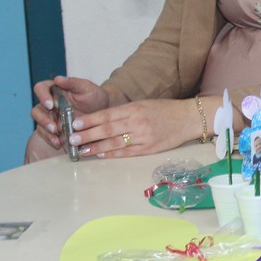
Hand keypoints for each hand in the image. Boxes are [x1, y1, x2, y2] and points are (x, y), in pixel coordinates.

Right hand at [30, 75, 109, 149]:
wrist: (103, 115)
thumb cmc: (94, 97)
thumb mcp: (87, 88)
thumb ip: (73, 83)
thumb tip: (57, 78)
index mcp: (55, 90)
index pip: (40, 88)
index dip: (42, 96)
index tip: (51, 105)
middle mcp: (49, 104)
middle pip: (37, 110)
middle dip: (43, 119)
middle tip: (54, 126)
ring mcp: (50, 118)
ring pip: (39, 124)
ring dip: (46, 131)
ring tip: (57, 136)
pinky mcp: (54, 131)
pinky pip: (47, 136)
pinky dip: (51, 140)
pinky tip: (59, 143)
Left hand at [67, 98, 201, 158]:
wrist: (188, 118)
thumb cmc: (165, 110)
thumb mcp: (143, 104)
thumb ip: (124, 112)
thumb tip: (101, 120)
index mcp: (134, 108)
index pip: (107, 114)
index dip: (90, 120)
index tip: (75, 124)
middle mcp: (137, 122)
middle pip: (107, 129)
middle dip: (88, 135)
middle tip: (72, 139)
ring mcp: (143, 136)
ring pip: (115, 142)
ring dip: (97, 147)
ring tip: (82, 151)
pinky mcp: (149, 148)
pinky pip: (127, 152)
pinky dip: (113, 154)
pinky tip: (101, 155)